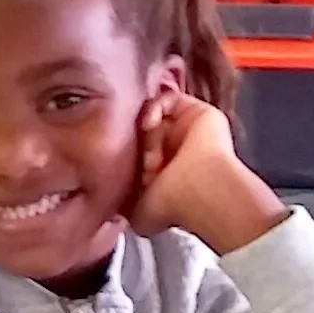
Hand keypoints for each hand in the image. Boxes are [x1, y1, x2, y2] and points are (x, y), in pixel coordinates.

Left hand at [131, 91, 286, 251]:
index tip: (118, 162)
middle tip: (141, 157)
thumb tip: (113, 212)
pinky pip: (170, 99)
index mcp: (166, 176)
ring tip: (147, 138)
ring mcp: (190, 132)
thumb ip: (126, 208)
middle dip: (136, 140)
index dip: (124, 153)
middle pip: (146, 131)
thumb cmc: (174, 204)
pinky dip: (155, 107)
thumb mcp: (140, 213)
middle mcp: (178, 153)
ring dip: (146, 124)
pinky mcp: (200, 113)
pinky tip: (150, 123)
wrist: (200, 192)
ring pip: (158, 114)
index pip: (139, 154)